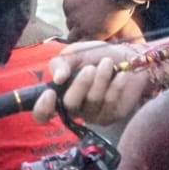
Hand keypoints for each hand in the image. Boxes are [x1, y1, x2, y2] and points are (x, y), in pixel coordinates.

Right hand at [31, 39, 154, 125]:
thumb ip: (61, 63)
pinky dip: (116, 86)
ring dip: (101, 79)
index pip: (42, 114)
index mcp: (58, 94)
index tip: (50, 94)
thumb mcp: (75, 53)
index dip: (42, 109)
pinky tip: (121, 75)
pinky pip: (109, 104)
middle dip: (81, 84)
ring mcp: (91, 115)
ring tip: (108, 63)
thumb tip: (57, 79)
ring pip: (92, 102)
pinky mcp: (110, 116)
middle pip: (70, 105)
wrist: (126, 58)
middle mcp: (72, 108)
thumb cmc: (96, 55)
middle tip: (90, 67)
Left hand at [58, 0, 144, 41]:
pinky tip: (95, 40)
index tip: (87, 15)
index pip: (68, 13)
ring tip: (93, 35)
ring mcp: (81, 25)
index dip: (78, 15)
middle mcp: (71, 14)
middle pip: (71, 25)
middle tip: (92, 26)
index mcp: (67, 1)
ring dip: (82, 36)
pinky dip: (87, 43)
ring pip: (74, 36)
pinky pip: (83, 43)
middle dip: (79, 26)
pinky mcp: (92, 34)